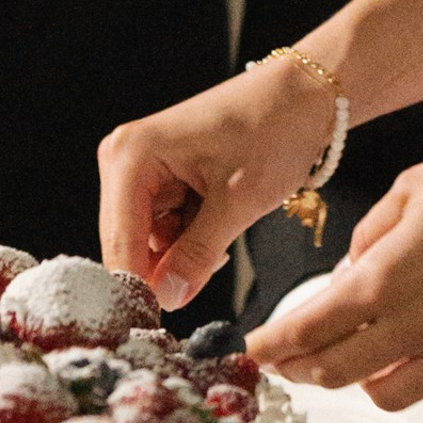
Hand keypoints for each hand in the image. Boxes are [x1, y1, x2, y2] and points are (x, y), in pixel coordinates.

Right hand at [99, 59, 339, 311]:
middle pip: (129, 245)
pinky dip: (193, 237)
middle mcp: (125, 159)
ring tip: (224, 226)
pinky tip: (220, 222)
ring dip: (186, 252)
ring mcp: (143, 168)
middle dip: (169, 265)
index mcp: (131, 156)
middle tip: (212, 260)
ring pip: (149, 242)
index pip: (120, 243)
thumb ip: (196, 255)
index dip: (139, 289)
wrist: (303, 95)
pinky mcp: (162, 177)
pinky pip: (166, 228)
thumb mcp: (238, 202)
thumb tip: (167, 299)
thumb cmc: (273, 130)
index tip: (160, 326)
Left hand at [247, 131, 422, 409]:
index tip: (254, 351)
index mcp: (383, 282)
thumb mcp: (413, 189)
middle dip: (306, 372)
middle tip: (292, 364)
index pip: (308, 331)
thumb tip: (352, 270)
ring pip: (392, 395)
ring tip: (361, 361)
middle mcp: (416, 329)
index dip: (273, 347)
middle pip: (340, 375)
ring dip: (367, 382)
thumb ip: (372, 235)